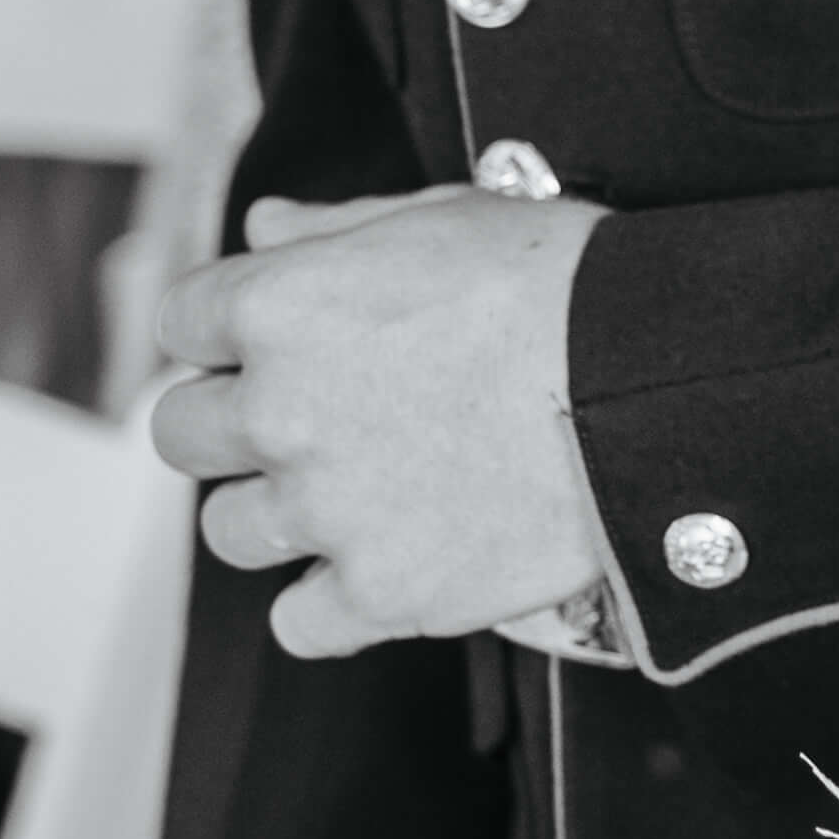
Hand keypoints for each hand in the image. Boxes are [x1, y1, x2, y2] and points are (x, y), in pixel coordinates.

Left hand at [145, 188, 606, 654]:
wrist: (657, 385)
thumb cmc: (569, 284)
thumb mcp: (450, 217)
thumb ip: (340, 227)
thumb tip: (266, 228)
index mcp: (284, 304)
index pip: (182, 321)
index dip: (227, 329)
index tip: (273, 340)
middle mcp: (281, 410)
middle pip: (181, 433)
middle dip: (232, 423)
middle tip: (309, 419)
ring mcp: (325, 509)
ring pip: (229, 531)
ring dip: (278, 512)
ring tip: (355, 494)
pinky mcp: (380, 592)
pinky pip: (298, 622)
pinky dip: (331, 602)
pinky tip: (382, 564)